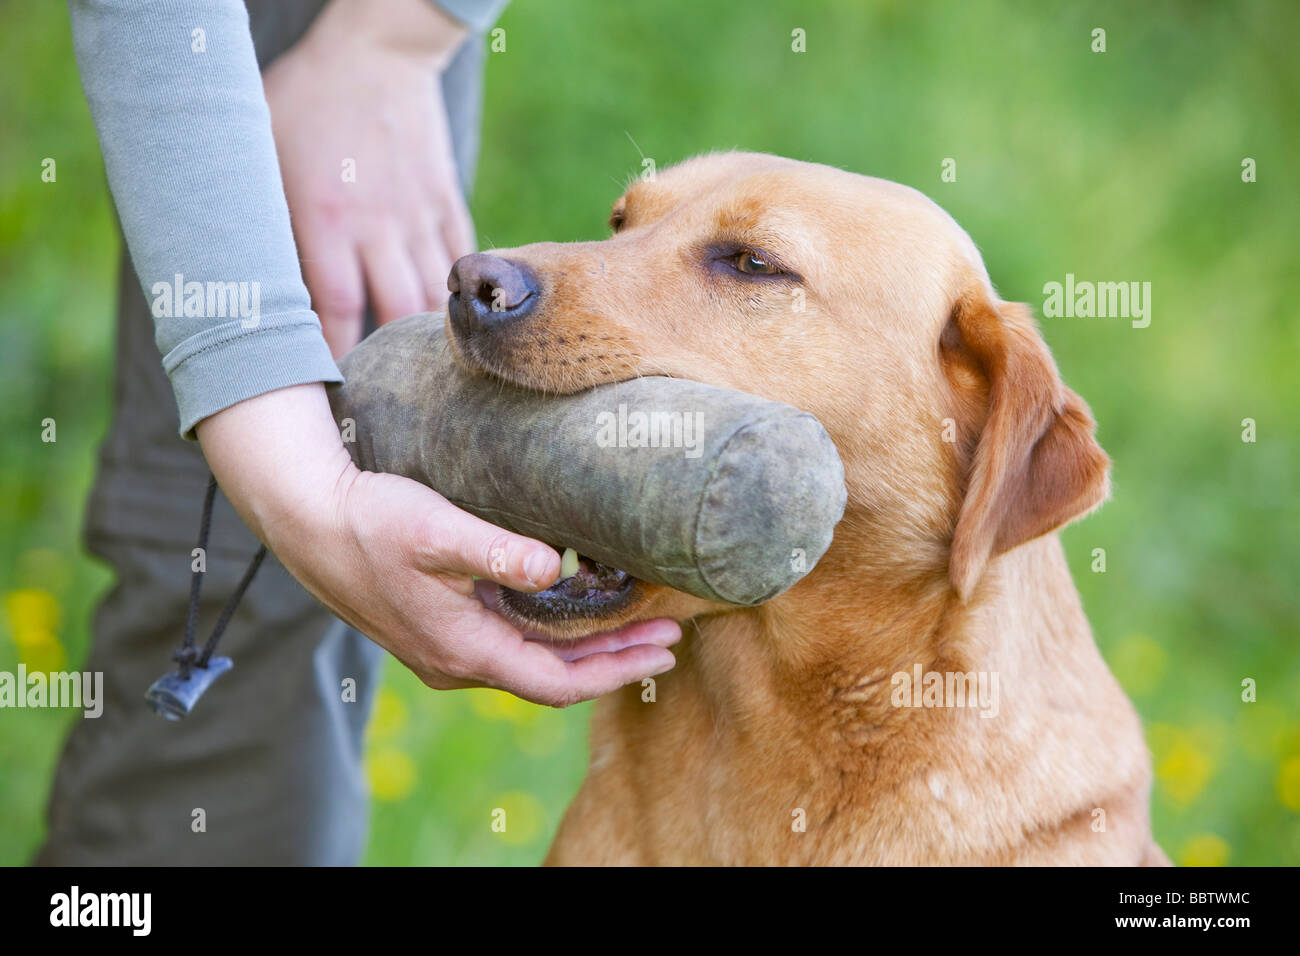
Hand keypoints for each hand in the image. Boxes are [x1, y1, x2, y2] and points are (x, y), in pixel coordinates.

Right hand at [196, 384, 680, 705]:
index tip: (663, 647)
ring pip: (534, 661)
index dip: (615, 669)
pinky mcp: (443, 629)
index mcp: (464, 650)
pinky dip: (553, 631)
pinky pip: (512, 643)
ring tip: (637, 621)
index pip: (559, 682)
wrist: (308, 521)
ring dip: (587, 646)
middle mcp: (459, 663)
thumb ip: (496, 551)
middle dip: (615, 658)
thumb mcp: (435, 529)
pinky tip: (578, 598)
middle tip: (670, 636)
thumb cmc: (371, 521)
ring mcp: (449, 650)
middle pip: (554, 677)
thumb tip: (554, 567)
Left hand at [263, 0, 475, 356]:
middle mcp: (378, 225)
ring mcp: (419, 214)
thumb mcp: (260, 148)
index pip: (333, 308)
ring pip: (434, 294)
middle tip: (374, 383)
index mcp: (326, 217)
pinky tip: (447, 318)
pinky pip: (459, 259)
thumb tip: (244, 275)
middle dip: (388, 356)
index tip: (324, 384)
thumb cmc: (304, 98)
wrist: (376, 50)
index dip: (332, 353)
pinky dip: (455, 292)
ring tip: (414, 366)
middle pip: (395, 312)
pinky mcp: (445, 201)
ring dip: (425, 334)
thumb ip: (261, 214)